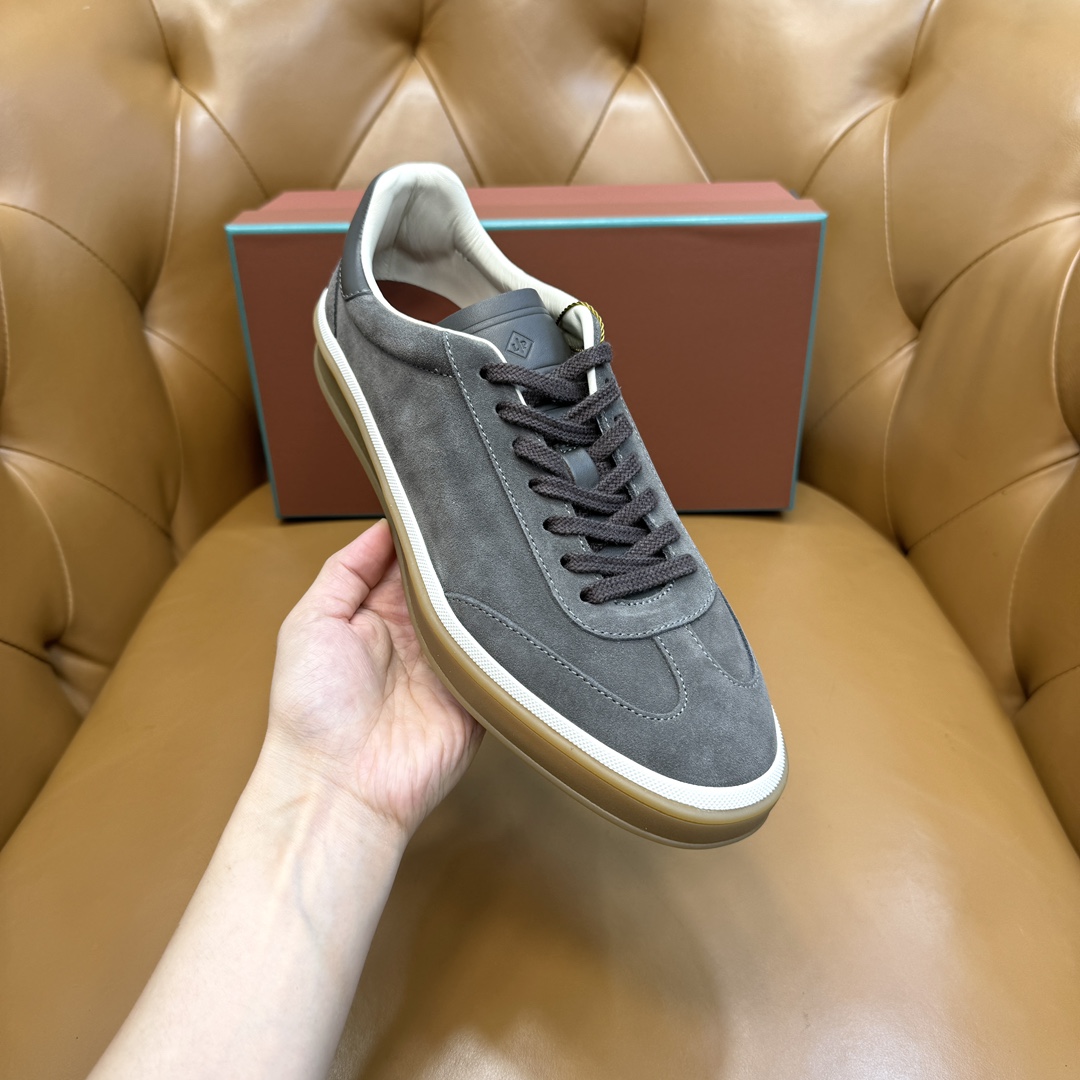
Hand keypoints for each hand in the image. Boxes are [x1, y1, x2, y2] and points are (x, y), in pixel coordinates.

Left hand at [266, 520, 482, 843]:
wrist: (340, 785)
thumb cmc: (311, 711)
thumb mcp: (310, 621)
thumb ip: (346, 570)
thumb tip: (384, 524)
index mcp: (377, 613)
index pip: (410, 559)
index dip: (425, 531)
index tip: (441, 499)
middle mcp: (417, 634)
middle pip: (451, 579)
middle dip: (462, 554)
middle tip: (478, 522)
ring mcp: (451, 663)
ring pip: (483, 610)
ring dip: (488, 591)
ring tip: (498, 559)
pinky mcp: (480, 692)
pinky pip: (504, 656)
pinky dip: (510, 636)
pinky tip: (515, 609)